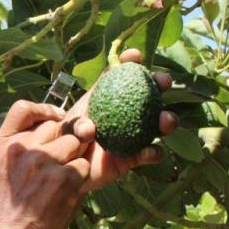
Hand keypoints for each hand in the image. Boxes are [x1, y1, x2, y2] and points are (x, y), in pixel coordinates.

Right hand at [0, 100, 92, 228]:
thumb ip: (19, 139)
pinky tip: (63, 190)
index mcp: (3, 142)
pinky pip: (84, 165)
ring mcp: (45, 162)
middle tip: (55, 161)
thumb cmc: (6, 198)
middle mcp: (22, 147)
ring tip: (58, 177)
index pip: (24, 108)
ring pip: (75, 143)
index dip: (44, 110)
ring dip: (73, 158)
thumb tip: (53, 118)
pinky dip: (79, 177)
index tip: (54, 119)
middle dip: (62, 139)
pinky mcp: (65, 178)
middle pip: (57, 125)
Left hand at [64, 48, 178, 193]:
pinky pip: (149, 154)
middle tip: (163, 81)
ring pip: (157, 124)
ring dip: (166, 120)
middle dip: (159, 84)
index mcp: (106, 98)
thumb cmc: (62, 142)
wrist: (63, 171)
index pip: (120, 75)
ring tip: (166, 120)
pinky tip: (151, 151)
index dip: (130, 63)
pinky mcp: (132, 157)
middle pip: (148, 94)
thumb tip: (90, 128)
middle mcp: (123, 113)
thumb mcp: (65, 128)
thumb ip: (76, 125)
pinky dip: (153, 152)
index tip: (135, 57)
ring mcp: (131, 134)